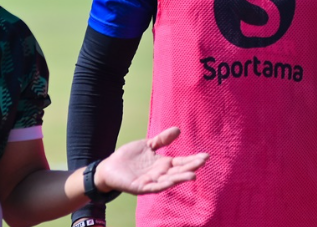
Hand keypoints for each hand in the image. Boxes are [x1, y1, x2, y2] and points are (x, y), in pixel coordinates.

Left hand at [93, 127, 208, 194]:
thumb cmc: (129, 157)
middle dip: (190, 167)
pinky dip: (162, 185)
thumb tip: (178, 130)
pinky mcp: (140, 187)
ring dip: (180, 179)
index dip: (193, 159)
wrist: (110, 166)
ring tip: (193, 175)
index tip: (205, 156)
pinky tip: (170, 182)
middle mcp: (160, 174)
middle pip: (178, 171)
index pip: (181, 162)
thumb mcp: (148, 145)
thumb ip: (162, 140)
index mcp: (162, 164)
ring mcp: (151, 181)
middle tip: (203, 162)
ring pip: (169, 181)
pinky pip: (153, 187)